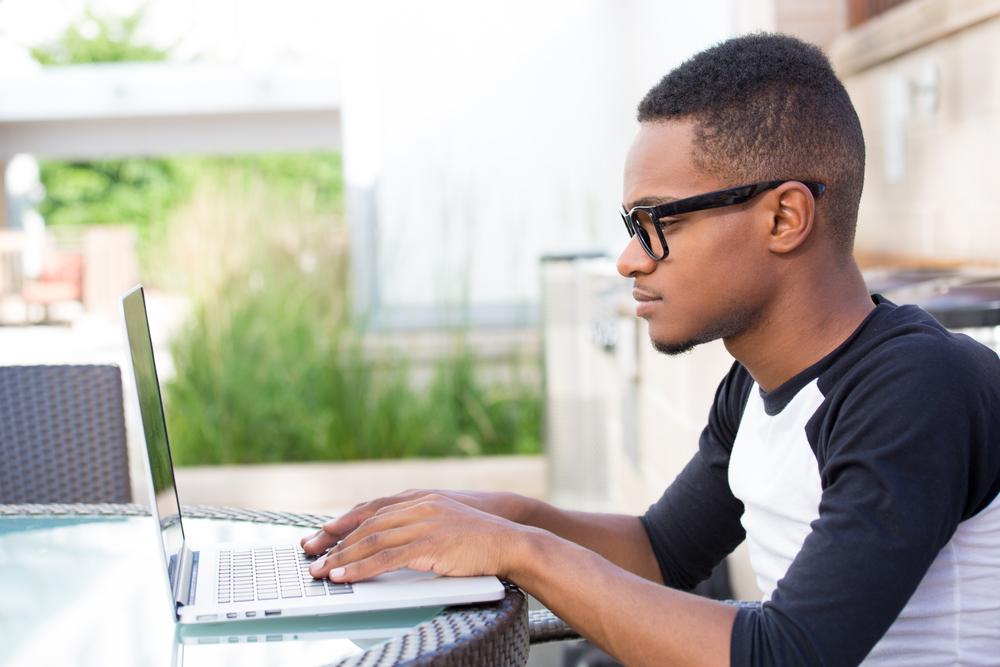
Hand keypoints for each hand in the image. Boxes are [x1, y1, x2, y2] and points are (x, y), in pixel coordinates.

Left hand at [304, 493, 533, 582]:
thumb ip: (418, 523)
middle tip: (311, 556)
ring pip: (371, 540)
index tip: (319, 535)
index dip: (342, 523)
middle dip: (334, 542)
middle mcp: (417, 506)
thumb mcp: (444, 520)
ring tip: (322, 572)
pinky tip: (346, 577)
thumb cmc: (479, 536)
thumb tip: (391, 540)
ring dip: (342, 557)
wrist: (510, 538)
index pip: (371, 509)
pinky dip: (361, 569)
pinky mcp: (428, 544)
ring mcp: (422, 523)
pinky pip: (386, 558)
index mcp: (419, 498)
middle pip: (365, 524)